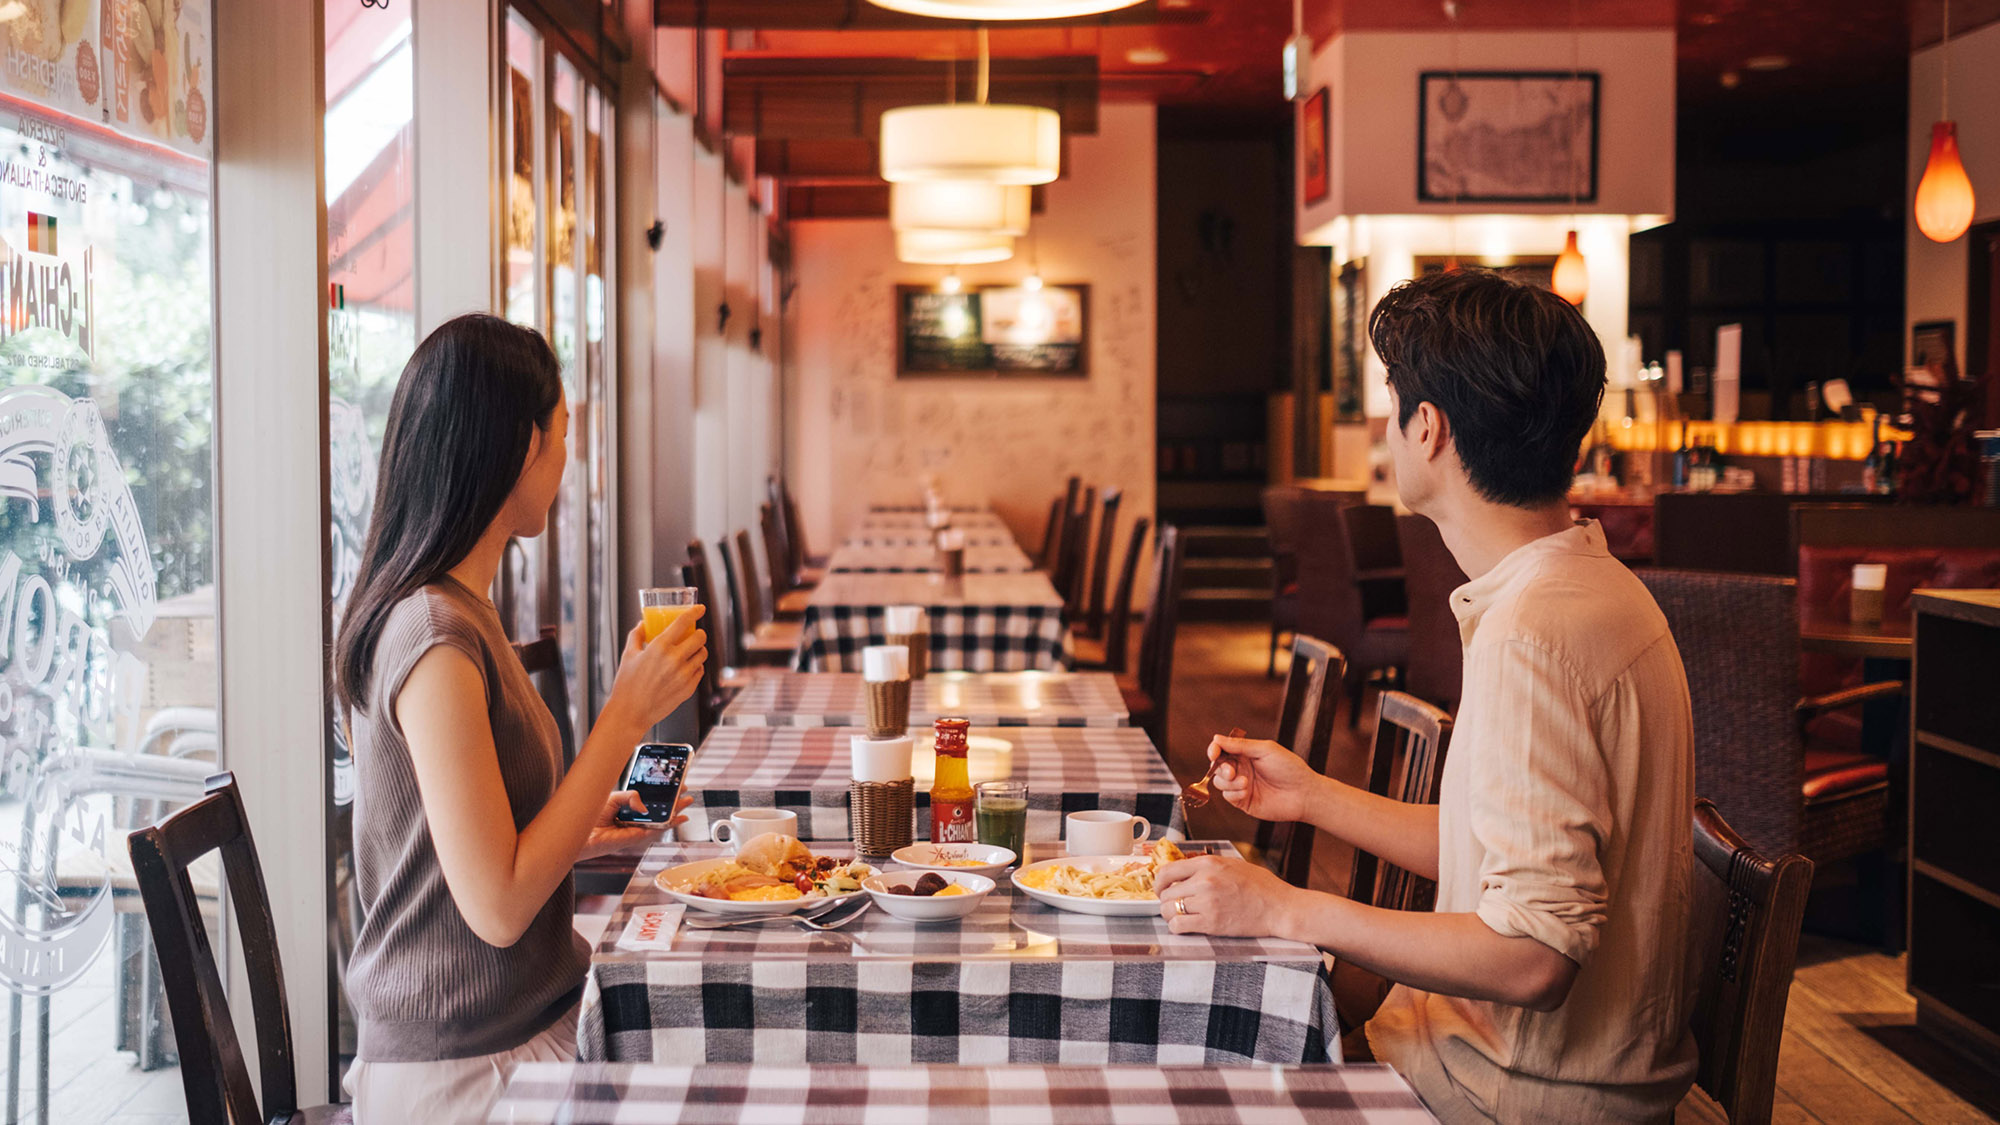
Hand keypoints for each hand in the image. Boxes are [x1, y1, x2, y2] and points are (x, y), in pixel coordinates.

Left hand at [580, 790, 689, 859]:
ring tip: (686, 803)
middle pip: (659, 811)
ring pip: (661, 821)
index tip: (674, 786)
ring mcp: (636, 829)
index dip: (663, 794)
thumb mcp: (613, 797)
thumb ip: (630, 796)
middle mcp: (634, 819)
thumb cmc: (591, 817)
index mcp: (628, 808)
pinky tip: (677, 818)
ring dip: (676, 812)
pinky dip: (668, 825)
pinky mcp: (636, 837)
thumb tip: (643, 805)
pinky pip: (656, 830)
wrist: (582, 833)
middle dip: (674, 803)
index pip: (650, 801)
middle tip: (685, 794)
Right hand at [602, 608, 707, 733]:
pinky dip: (696, 666)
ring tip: (690, 651)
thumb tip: (643, 624)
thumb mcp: (628, 655)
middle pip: (699, 637)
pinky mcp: (688, 688)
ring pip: (703, 654)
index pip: (683, 622)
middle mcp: (674, 659)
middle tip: (694, 634)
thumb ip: (636, 636)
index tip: (700, 609)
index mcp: (659, 647)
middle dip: (699, 633)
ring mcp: (683, 675)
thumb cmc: (627, 684)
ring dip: (699, 649)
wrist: (631, 712)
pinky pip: (700, 670)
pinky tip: (687, 667)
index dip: (694, 612)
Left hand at [1155, 854, 1304, 938]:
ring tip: (1180, 916)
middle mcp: (1204, 881)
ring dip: (1171, 915)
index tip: (1160, 889)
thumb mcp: (1232, 864)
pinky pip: (1179, 926)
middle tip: (1174, 905)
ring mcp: (1207, 903)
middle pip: (1166, 893)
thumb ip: (1207, 867)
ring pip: (1169, 910)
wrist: (1280, 907)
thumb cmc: (1261, 886)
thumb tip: (1183, 871)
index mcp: (1208, 863)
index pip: (1167, 871)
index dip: (1159, 882)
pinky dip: (1177, 927)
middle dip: (1166, 900)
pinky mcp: (1211, 924)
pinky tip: (1186, 926)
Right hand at [1206, 735, 1317, 823]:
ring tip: (1245, 783)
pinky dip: (1233, 793)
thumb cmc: (1290, 769)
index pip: (1222, 750)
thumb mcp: (1265, 750)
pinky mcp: (1243, 801)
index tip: (1213, 753)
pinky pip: (1228, 796)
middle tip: (1231, 772)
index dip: (1214, 750)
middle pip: (1218, 766)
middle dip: (1221, 768)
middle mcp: (1242, 769)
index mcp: (1247, 754)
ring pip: (1219, 782)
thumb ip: (1239, 745)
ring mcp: (1242, 785)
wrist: (1303, 794)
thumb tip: (1217, 738)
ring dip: (1228, 782)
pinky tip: (1246, 791)